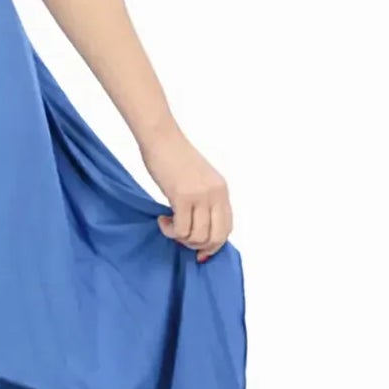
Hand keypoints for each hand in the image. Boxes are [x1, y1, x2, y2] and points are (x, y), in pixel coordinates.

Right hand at [139, 127, 233, 261]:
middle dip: (197, 246)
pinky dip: (170, 231)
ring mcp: (201, 196)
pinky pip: (181, 229)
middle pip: (215, 237)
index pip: (227, 228)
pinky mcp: (182, 196)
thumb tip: (199, 227)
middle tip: (180, 238)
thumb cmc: (173, 156)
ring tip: (169, 226)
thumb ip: (204, 200)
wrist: (161, 138)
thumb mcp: (198, 180)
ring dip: (181, 238)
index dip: (214, 245)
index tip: (199, 251)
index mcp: (222, 190)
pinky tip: (162, 220)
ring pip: (198, 236)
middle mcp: (216, 194)